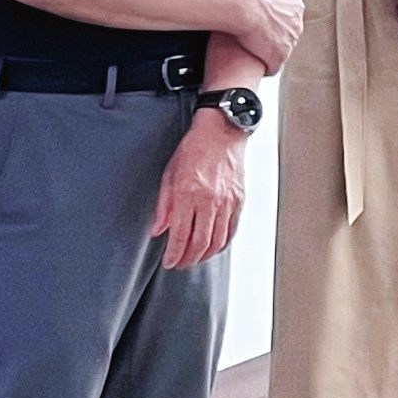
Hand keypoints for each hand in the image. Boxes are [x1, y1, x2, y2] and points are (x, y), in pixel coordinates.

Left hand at [153, 114, 246, 270]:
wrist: (221, 133)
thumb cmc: (193, 149)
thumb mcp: (169, 174)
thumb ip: (163, 205)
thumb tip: (158, 230)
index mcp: (188, 194)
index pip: (180, 235)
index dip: (174, 254)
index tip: (169, 263)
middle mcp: (209, 201)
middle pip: (200, 244)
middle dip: (188, 259)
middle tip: (180, 264)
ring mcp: (227, 202)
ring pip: (217, 241)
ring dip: (204, 256)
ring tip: (194, 258)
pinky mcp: (238, 201)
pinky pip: (231, 231)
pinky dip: (222, 244)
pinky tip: (213, 247)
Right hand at [219, 0, 305, 63]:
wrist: (242, 3)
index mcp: (296, 8)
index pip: (289, 21)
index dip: (273, 23)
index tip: (261, 22)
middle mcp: (297, 27)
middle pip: (287, 37)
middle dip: (273, 37)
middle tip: (254, 35)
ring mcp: (289, 44)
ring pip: (280, 52)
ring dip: (267, 52)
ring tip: (251, 49)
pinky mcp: (278, 58)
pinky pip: (272, 67)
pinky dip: (262, 65)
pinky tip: (251, 60)